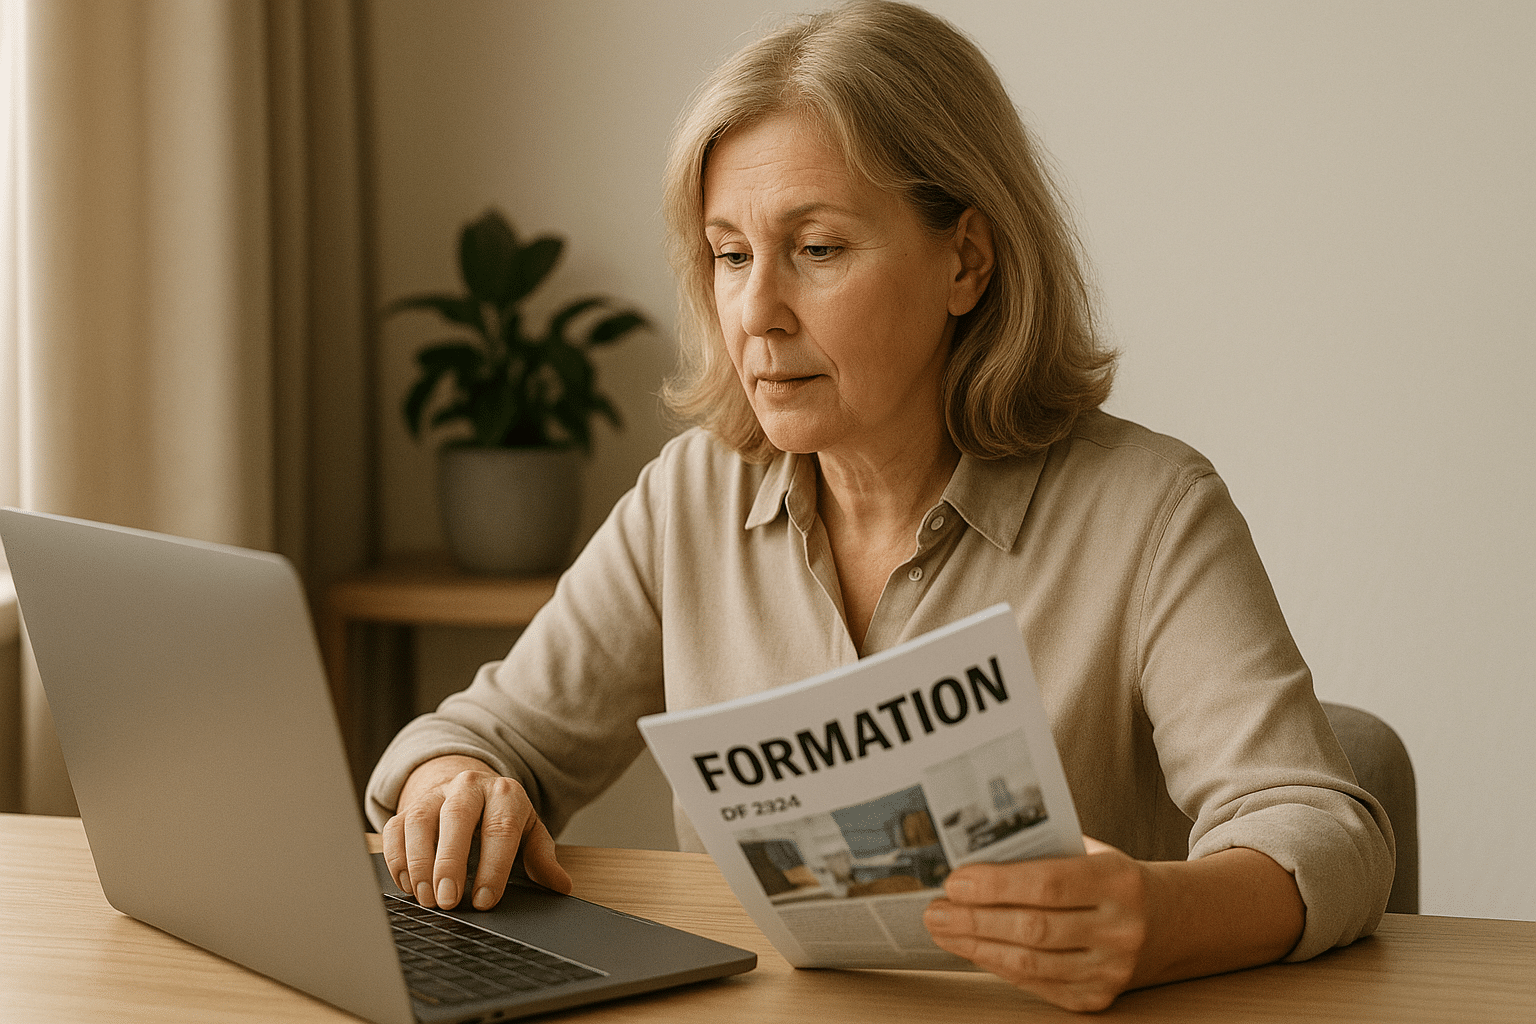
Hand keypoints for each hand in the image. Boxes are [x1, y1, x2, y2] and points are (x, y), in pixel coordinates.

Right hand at [381, 755, 571, 911]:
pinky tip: (409, 886)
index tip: (485, 901)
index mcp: (505, 794)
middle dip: (450, 862)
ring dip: (420, 863)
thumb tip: (561, 885)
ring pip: (419, 820)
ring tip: (427, 899)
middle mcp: (468, 786)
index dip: (493, 866)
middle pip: (456, 817)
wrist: (472, 789)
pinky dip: (398, 859)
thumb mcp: (529, 833)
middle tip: (448, 901)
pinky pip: (395, 828)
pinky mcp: (409, 806)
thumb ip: (541, 858)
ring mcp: (436, 794)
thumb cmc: (504, 819)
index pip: (500, 829)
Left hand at [923, 837, 1149, 1011]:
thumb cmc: (1114, 880)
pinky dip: (998, 966)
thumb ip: (1042, 853)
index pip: (1048, 884)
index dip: (995, 885)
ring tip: (944, 930)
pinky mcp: (1098, 997)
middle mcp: (1121, 930)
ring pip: (1030, 964)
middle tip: (936, 910)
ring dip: (976, 947)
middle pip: (1033, 928)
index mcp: (1118, 882)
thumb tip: (973, 857)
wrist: (1172, 921)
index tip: (955, 881)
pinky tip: (974, 950)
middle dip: (974, 920)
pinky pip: (1036, 985)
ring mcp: (1111, 970)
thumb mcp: (1091, 853)